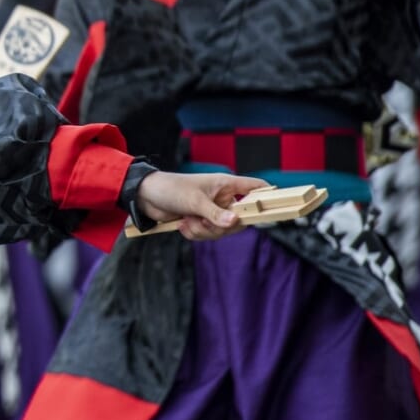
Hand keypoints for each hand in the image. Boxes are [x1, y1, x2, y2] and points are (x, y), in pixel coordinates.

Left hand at [136, 171, 271, 239]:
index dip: (269, 197)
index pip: (257, 188)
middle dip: (221, 226)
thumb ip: (214, 213)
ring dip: (204, 231)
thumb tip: (235, 222)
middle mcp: (223, 198)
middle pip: (241, 219)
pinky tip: (182, 225)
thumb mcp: (194, 201)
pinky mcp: (201, 220)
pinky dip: (195, 234)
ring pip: (223, 230)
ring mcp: (213, 210)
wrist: (145, 196)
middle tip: (203, 222)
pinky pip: (208, 235)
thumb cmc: (170, 189)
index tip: (275, 210)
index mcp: (227, 185)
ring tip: (187, 222)